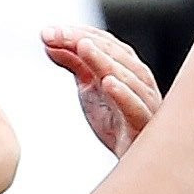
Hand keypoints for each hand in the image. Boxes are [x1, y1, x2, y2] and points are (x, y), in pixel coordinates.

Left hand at [42, 27, 160, 154]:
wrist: (132, 160)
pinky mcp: (144, 125)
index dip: (77, 34)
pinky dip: (124, 94)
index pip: (104, 42)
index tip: (49, 32)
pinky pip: (136, 107)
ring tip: (83, 47)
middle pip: (113, 54)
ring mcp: (145, 101)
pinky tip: (108, 83)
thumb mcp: (89, 88)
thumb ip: (75, 63)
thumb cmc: (116, 121)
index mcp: (127, 67)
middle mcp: (139, 79)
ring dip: (103, 60)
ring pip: (127, 75)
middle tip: (56, 35)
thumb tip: (50, 40)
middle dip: (83, 41)